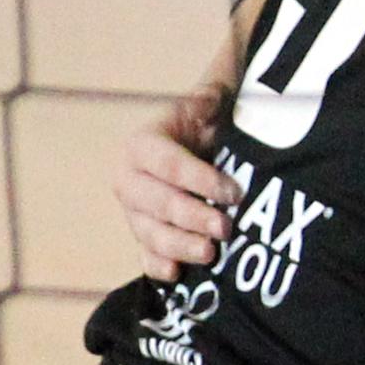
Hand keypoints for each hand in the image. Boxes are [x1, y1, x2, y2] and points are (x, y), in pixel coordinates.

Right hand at [115, 83, 237, 271]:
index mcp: (142, 145)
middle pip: (157, 203)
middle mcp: (130, 180)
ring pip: (150, 233)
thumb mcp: (211, 103)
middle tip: (225, 227)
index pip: (168, 164)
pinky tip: (176, 274)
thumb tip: (213, 90)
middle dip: (191, 216)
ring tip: (210, 253)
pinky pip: (145, 256)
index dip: (199, 179)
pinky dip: (158, 266)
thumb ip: (211, 95)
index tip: (233, 192)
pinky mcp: (146, 237)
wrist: (204, 153)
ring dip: (179, 245)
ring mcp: (135, 212)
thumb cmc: (209, 125)